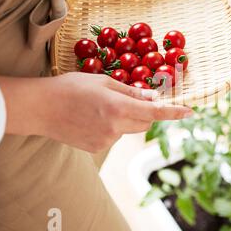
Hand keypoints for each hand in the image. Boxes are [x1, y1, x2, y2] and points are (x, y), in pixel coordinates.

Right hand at [0, 73, 192, 152]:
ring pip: (130, 129)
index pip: (155, 112)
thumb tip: (154, 98)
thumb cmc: (71, 88)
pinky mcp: (97, 148)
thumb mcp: (104, 82)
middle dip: (146, 112)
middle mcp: (115, 127)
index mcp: (118, 107)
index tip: (190, 112)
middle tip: (130, 100)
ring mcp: (106, 141)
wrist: (41, 108)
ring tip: (102, 108)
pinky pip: (115, 137)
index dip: (174, 112)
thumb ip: (132, 92)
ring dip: (127, 119)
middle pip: (146, 122)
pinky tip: (93, 119)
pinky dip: (113, 128)